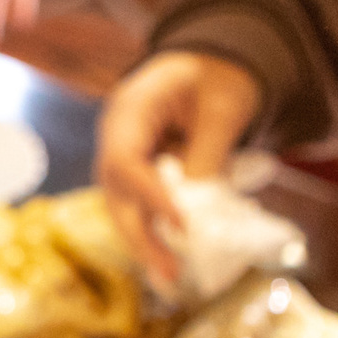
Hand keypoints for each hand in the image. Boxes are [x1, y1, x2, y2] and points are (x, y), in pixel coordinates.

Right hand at [95, 51, 265, 288]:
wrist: (211, 63)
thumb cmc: (218, 76)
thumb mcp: (224, 106)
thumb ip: (209, 152)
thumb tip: (198, 208)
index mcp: (128, 110)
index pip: (126, 161)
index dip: (150, 196)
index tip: (183, 225)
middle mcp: (115, 137)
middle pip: (114, 193)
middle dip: (139, 235)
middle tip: (169, 272)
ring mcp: (123, 155)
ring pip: (122, 206)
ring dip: (145, 241)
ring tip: (172, 275)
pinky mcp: (138, 172)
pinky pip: (141, 205)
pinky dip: (156, 230)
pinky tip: (173, 257)